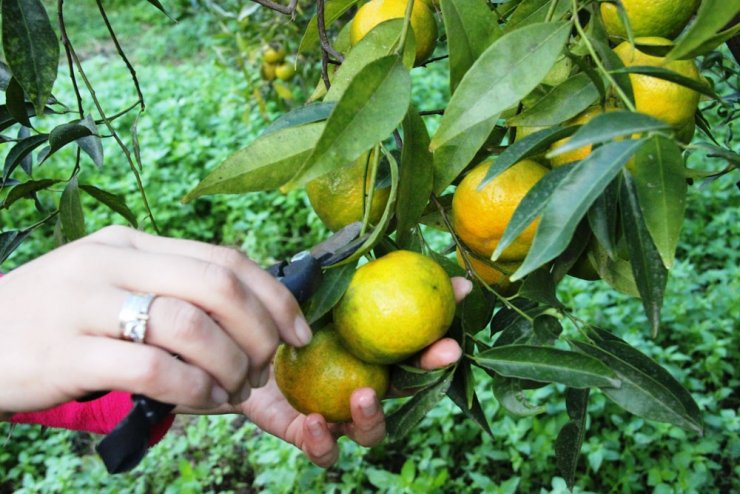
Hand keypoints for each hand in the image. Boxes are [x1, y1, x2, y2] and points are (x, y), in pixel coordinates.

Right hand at [0, 225, 310, 413]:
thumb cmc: (57, 319)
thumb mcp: (113, 289)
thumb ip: (174, 298)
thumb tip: (249, 324)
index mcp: (133, 244)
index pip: (224, 258)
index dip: (274, 296)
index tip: (299, 331)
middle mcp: (113, 262)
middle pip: (217, 285)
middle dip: (260, 332)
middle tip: (265, 367)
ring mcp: (85, 303)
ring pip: (189, 324)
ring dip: (229, 364)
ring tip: (233, 389)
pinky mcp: (64, 351)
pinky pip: (150, 366)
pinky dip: (191, 388)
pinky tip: (201, 400)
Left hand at [181, 277, 471, 466]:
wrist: (230, 335)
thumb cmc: (280, 311)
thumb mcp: (314, 289)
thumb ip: (353, 276)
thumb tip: (380, 250)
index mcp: (370, 353)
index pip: (414, 352)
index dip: (439, 344)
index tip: (453, 334)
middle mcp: (361, 384)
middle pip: (405, 392)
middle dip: (428, 377)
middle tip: (438, 354)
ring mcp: (335, 412)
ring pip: (368, 431)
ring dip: (373, 418)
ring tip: (362, 396)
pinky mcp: (301, 431)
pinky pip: (320, 448)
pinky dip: (321, 441)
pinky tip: (314, 422)